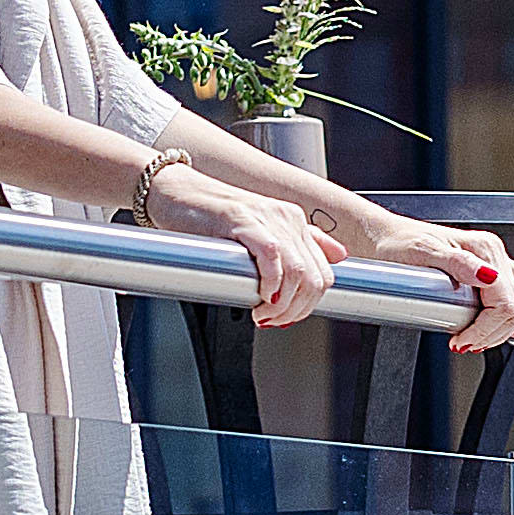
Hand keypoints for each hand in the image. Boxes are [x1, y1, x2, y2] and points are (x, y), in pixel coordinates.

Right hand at [142, 160, 341, 326]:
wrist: (174, 194)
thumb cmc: (209, 218)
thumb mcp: (262, 230)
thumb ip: (302, 241)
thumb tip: (339, 255)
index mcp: (293, 221)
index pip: (323, 273)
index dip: (308, 304)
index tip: (285, 317)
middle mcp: (286, 218)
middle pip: (314, 277)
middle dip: (296, 310)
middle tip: (273, 321)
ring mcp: (266, 217)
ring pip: (297, 272)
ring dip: (283, 304)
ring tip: (263, 314)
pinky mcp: (243, 220)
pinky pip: (272, 256)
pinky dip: (270, 284)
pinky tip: (258, 296)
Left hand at [369, 214, 513, 359]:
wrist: (384, 238)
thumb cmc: (398, 244)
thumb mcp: (422, 252)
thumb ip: (459, 264)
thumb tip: (489, 277)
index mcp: (484, 249)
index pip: (506, 304)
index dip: (486, 330)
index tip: (462, 341)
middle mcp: (493, 254)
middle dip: (493, 333)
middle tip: (464, 343)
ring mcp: (493, 262)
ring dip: (502, 329)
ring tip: (473, 338)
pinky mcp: (489, 270)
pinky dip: (506, 318)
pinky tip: (487, 325)